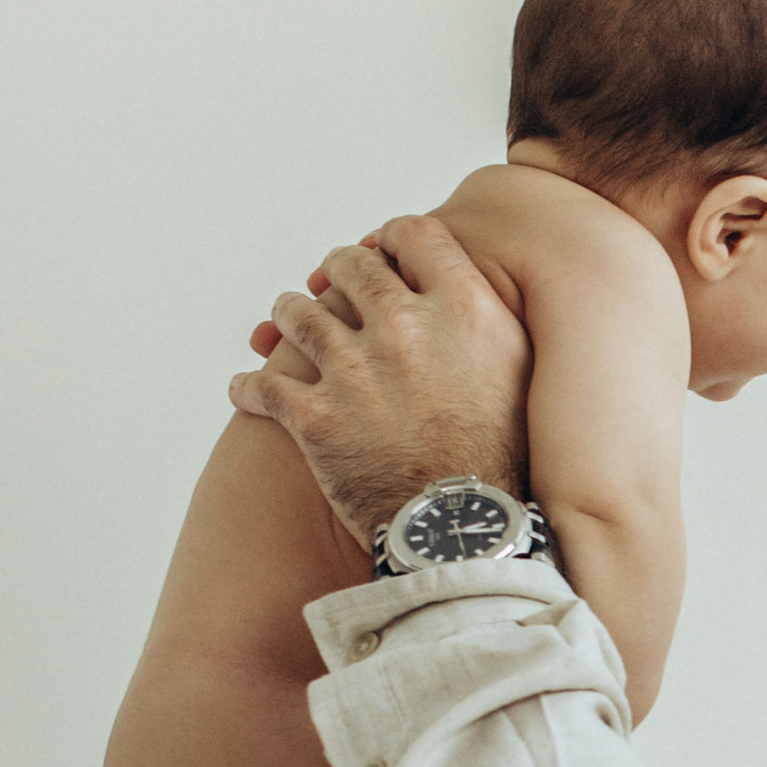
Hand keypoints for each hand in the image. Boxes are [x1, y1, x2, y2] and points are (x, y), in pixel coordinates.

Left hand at [227, 214, 532, 546]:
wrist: (468, 533)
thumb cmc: (504, 456)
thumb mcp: (521, 367)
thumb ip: (488, 312)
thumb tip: (461, 280)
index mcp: (462, 307)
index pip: (413, 234)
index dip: (392, 237)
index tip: (383, 250)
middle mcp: (405, 327)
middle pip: (349, 265)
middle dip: (335, 272)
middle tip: (327, 284)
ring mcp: (355, 371)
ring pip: (296, 314)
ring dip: (287, 317)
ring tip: (284, 324)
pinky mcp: (315, 418)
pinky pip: (263, 386)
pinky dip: (249, 387)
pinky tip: (246, 389)